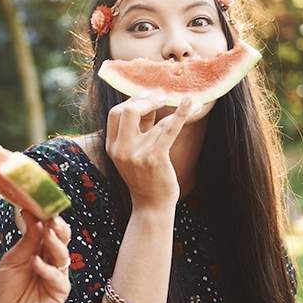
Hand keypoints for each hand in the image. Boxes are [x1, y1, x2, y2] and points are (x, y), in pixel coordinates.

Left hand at [0, 213, 71, 302]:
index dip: (48, 217)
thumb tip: (32, 213)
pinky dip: (47, 270)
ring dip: (55, 244)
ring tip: (46, 234)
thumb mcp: (12, 261)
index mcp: (38, 250)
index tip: (43, 203)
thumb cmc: (2, 291)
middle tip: (51, 217)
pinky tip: (36, 263)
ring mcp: (56, 277)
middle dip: (58, 228)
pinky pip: (58, 279)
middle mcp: (50, 261)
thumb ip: (26, 241)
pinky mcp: (58, 294)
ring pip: (63, 256)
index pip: (49, 230)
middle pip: (61, 240)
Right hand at [105, 95, 198, 210]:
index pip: (115, 113)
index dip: (132, 101)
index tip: (148, 97)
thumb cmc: (145, 176)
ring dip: (170, 109)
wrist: (152, 205)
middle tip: (161, 97)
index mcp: (112, 146)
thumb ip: (138, 128)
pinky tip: (191, 103)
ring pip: (153, 121)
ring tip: (184, 102)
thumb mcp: (134, 151)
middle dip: (144, 100)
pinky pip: (169, 129)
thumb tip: (150, 101)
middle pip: (126, 111)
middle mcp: (121, 149)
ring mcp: (136, 154)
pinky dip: (181, 114)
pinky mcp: (155, 158)